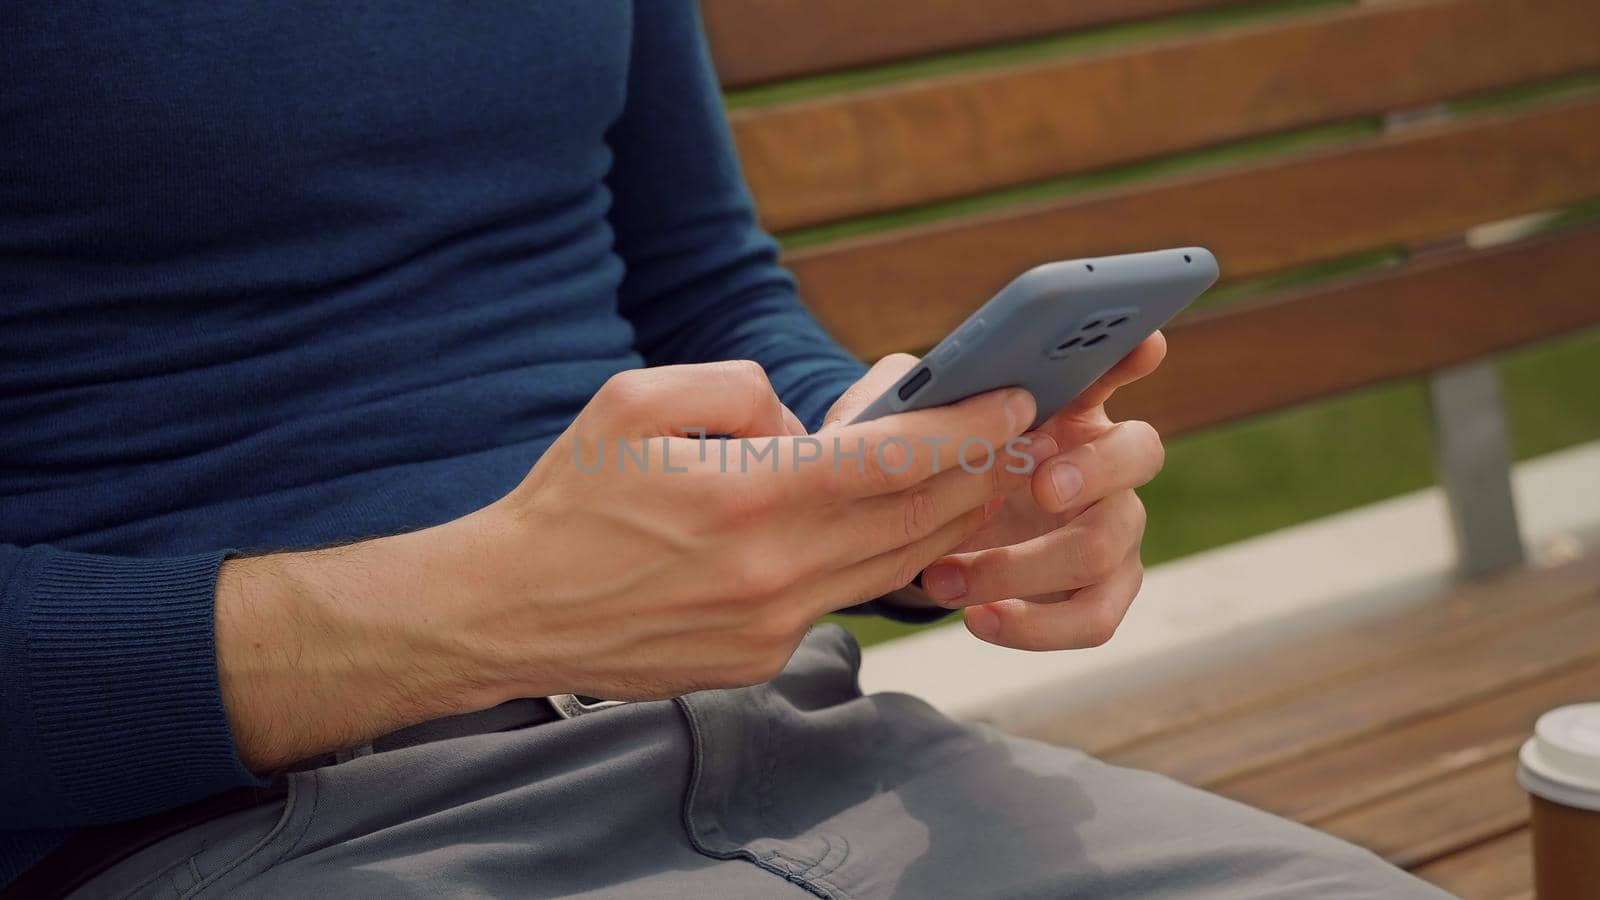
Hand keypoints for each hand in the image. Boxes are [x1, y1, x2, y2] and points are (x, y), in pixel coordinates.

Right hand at [217, 361, 1053, 768]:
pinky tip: (885, 523)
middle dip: (977, 471)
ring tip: (973, 473)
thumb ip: (740, 389)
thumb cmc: (568, 499)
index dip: (966, 427)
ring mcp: (770, 626)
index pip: (891, 460)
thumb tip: (806, 422)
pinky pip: (840, 598)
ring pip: (892, 567)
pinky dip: (875, 557)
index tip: (1017, 398)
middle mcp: (772, 573)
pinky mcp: (759, 657)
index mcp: (745, 499)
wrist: (510, 611)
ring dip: (943, 519)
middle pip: (914, 519)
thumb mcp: (637, 400)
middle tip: (1016, 431)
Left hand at [823, 335, 1166, 650]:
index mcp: (1066, 403)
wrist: (915, 545)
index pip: (1110, 366)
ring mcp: (1114, 526)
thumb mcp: (905, 427)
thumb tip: (927, 385)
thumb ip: (917, 397)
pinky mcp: (1104, 591)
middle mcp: (1106, 459)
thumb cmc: (922, 468)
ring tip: (944, 579)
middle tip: (1041, 484)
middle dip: (1094, 468)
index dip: (1134, 353)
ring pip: (1105, 545)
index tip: (1144, 344)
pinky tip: (979, 617)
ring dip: (1019, 566)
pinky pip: (1096, 618)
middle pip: (1140, 451)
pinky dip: (1034, 626)